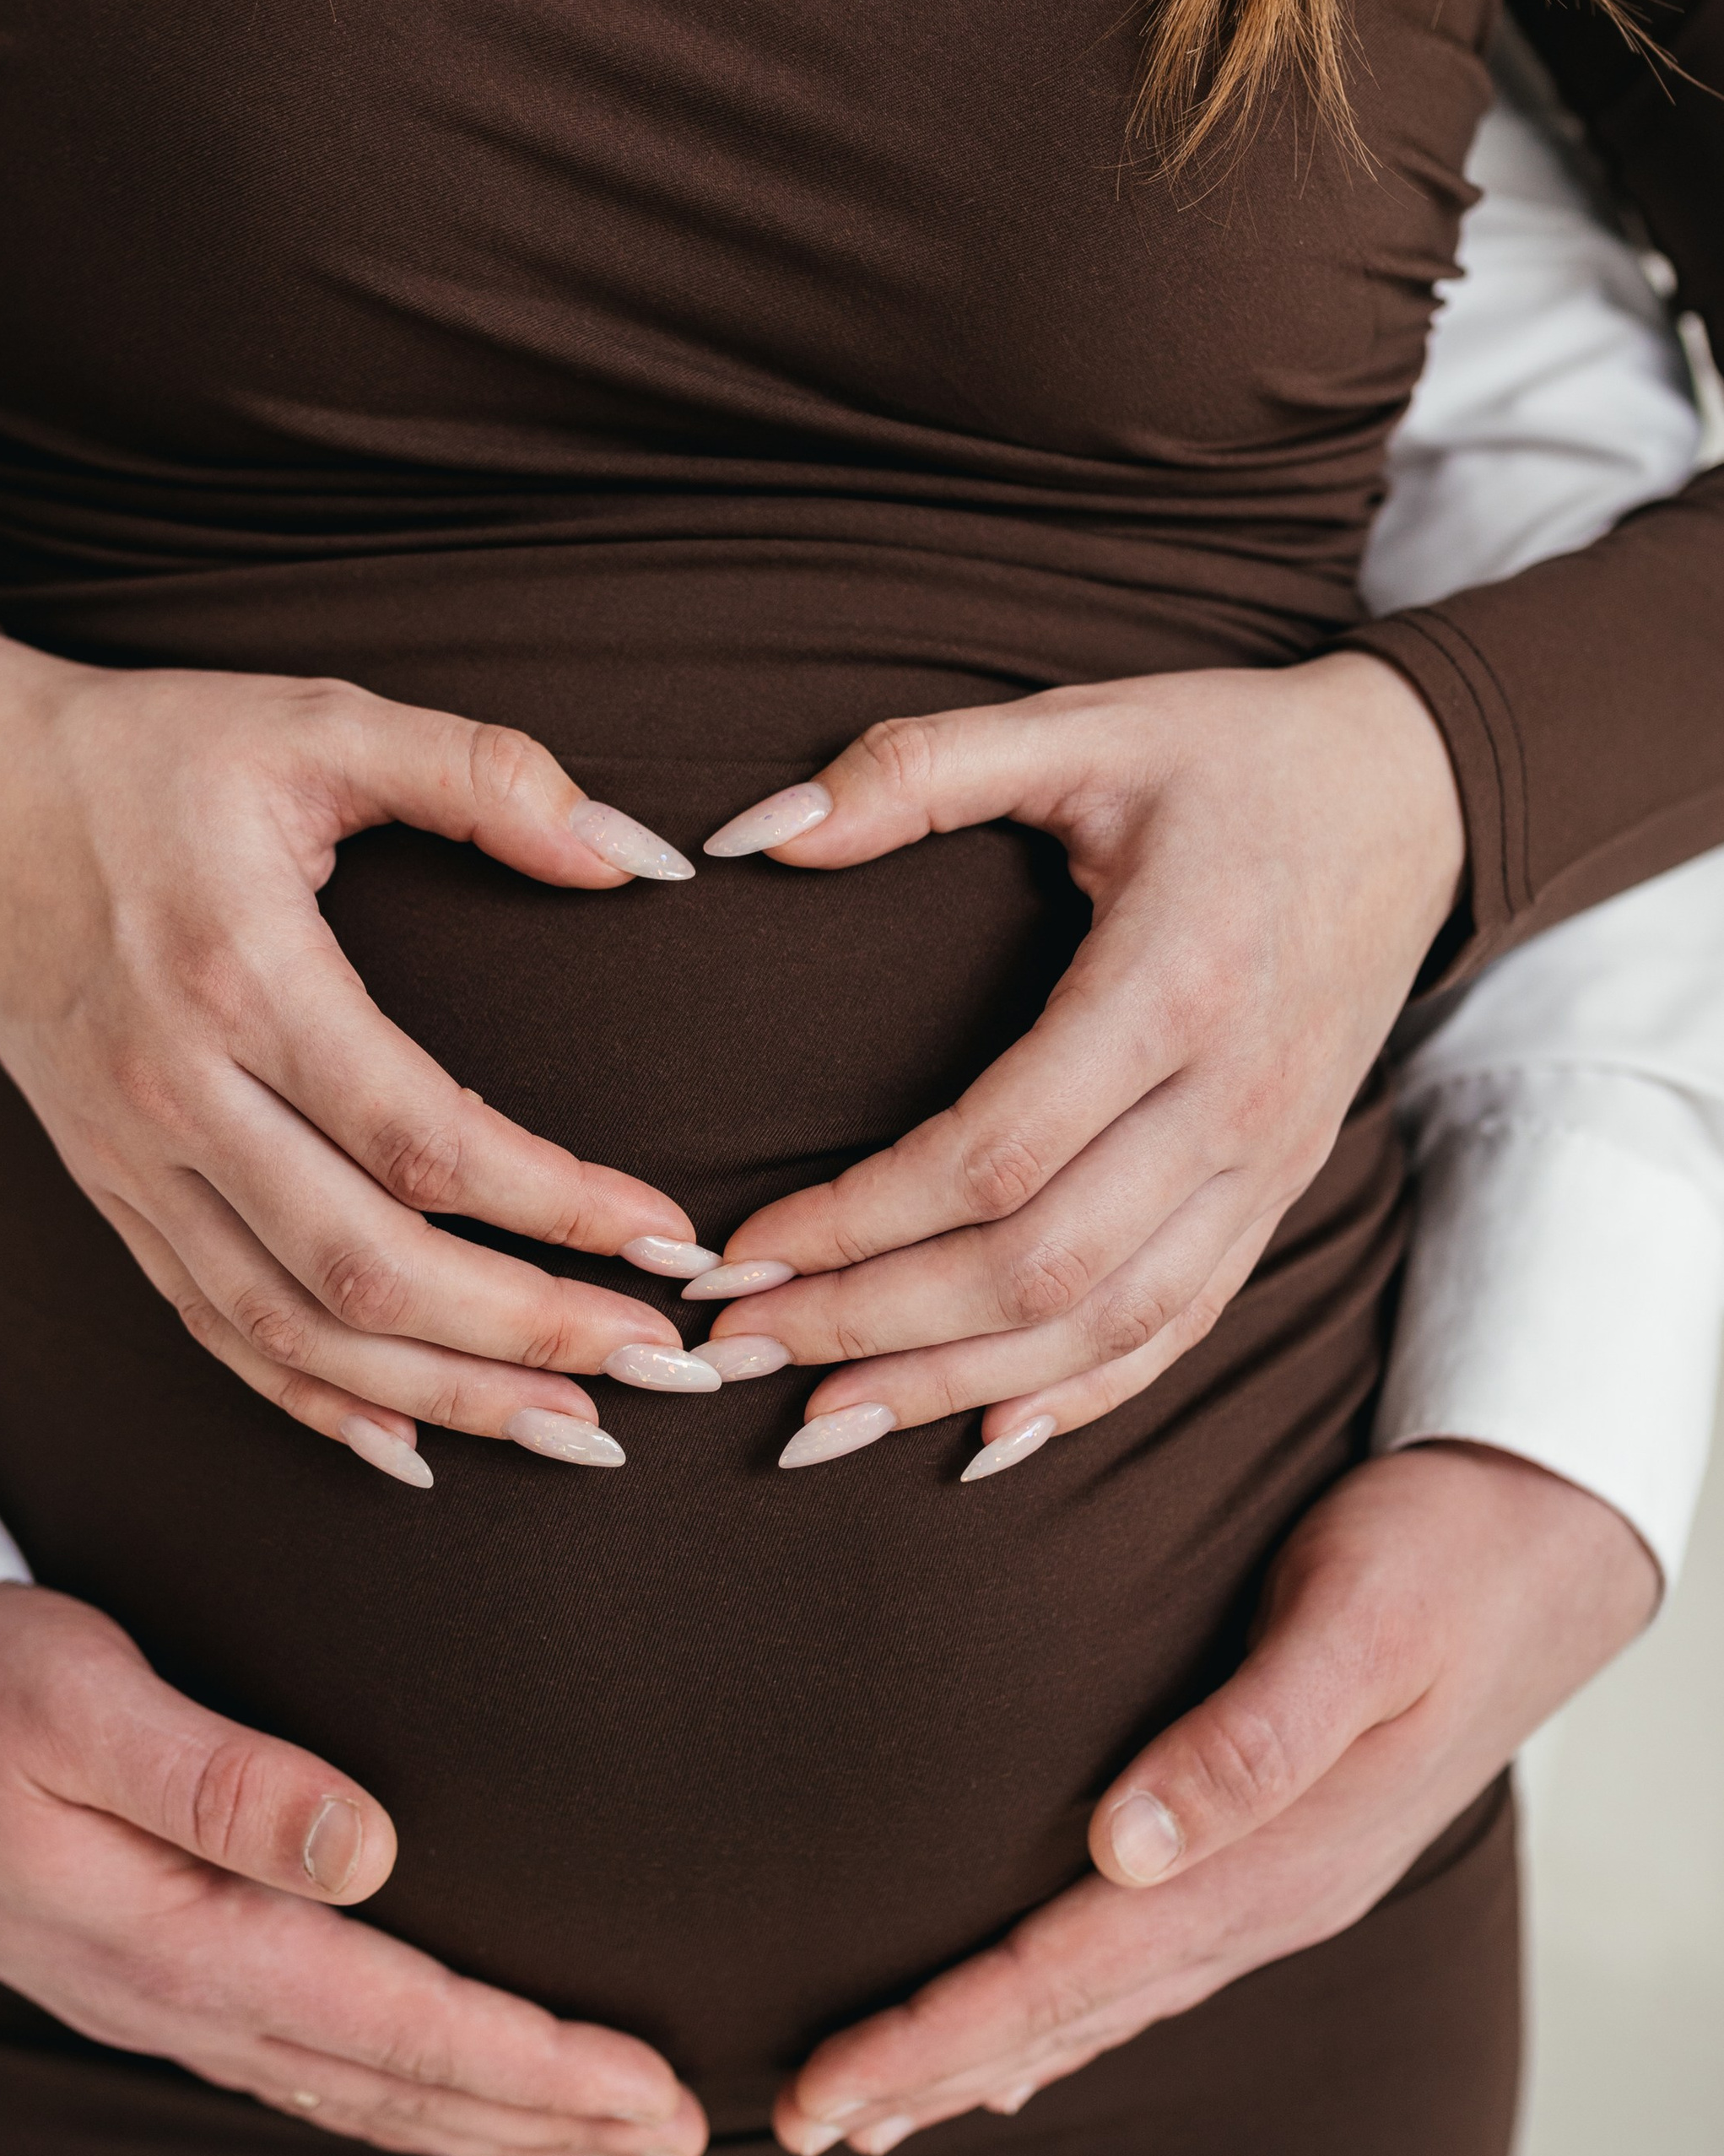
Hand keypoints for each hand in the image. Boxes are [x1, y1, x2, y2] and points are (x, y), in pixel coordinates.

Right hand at [0, 634, 719, 1482]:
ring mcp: (130, 1157)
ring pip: (292, 1324)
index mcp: (242, 974)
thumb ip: (483, 773)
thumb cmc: (156, 752)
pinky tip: (410, 1440)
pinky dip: (313, 1398)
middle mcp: (177, 1089)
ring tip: (570, 1426)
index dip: (558, 1206)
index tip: (667, 1241)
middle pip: (365, 1262)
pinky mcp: (107, 1192)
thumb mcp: (319, 716)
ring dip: (440, 1394)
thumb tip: (637, 853)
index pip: (422, 1136)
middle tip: (653, 1365)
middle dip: (523, 1330)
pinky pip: (213, 1327)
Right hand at [0, 1584, 707, 2155]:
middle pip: (399, 2082)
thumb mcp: (78, 1698)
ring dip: (490, 2122)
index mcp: (176, 1936)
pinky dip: (405, 2099)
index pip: (395, 2022)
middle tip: (679, 2136)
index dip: (532, 2063)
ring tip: (605, 2143)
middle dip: (546, 2115)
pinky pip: (309, 2068)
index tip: (647, 2086)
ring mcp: (164, 1997)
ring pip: (362, 2090)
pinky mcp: (154, 1973)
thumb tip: (366, 1844)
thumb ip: (218, 1776)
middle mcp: (180, 1992)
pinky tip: (454, 2113)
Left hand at [694, 659, 1465, 1470]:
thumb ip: (917, 768)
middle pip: (1040, 1265)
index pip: (994, 1155)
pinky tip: (981, 1433)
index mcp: (1174, 982)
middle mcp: (1232, 1097)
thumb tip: (755, 832)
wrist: (1415, 793)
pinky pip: (1181, 1325)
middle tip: (741, 1349)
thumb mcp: (1081, 722)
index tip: (740, 1249)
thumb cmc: (1231, 754)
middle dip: (875, 1325)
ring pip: (1107, 1323)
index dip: (857, 1221)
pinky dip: (1079, 1395)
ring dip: (956, 1385)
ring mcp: (1267, 1160)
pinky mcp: (1280, 1190)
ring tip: (825, 1420)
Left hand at [772, 1445, 1656, 2153]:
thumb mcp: (1358, 1622)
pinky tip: (1021, 2039)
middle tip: (800, 2125)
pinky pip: (1145, 1961)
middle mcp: (1271, 1896)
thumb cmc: (1443, 1554)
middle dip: (931, 2070)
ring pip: (1104, 2000)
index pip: (1068, 1972)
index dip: (941, 2033)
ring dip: (987, 2055)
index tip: (828, 2086)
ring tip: (878, 2111)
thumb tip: (1126, 1845)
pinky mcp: (1280, 1847)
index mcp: (1275, 1858)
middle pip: (1070, 2012)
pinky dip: (1065, 2013)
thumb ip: (1251, 1736)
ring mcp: (1280, 1883)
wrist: (1551, 1543)